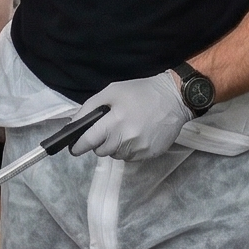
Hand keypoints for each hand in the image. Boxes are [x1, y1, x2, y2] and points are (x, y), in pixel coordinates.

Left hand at [70, 72, 190, 161]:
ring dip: (115, 147)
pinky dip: (129, 149)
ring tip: (125, 130)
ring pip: (116, 155)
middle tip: (108, 130)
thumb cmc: (141, 92)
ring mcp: (139, 148)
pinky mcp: (149, 154)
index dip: (78, 146)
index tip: (74, 148)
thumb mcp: (112, 91)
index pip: (89, 141)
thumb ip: (90, 107)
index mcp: (115, 121)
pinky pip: (130, 157)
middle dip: (100, 143)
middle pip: (101, 151)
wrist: (174, 98)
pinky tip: (136, 135)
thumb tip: (74, 124)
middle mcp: (126, 138)